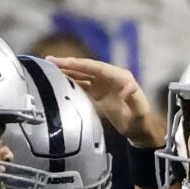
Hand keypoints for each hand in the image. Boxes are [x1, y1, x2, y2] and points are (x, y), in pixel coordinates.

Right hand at [47, 56, 164, 147]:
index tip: (66, 62)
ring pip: (82, 74)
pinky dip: (70, 81)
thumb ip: (134, 99)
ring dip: (66, 70)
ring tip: (49, 66)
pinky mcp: (97, 92)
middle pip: (87, 68)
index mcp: (120, 77)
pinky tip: (57, 79)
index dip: (81, 64)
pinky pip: (81, 84)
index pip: (97, 67)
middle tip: (50, 60)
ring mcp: (102, 84)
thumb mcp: (139, 110)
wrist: (138, 128)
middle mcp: (110, 77)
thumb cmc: (140, 119)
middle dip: (69, 63)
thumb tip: (127, 88)